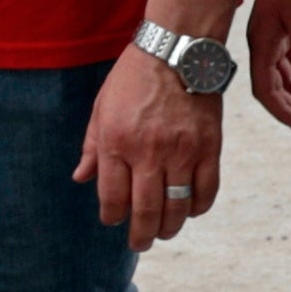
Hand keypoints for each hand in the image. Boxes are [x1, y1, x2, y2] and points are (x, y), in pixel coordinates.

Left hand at [77, 47, 221, 246]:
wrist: (178, 49)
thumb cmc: (134, 77)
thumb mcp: (102, 107)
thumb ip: (92, 146)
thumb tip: (81, 178)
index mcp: (117, 143)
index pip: (113, 199)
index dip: (112, 217)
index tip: (113, 220)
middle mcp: (149, 153)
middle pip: (146, 212)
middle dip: (141, 236)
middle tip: (140, 243)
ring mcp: (182, 152)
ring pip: (177, 208)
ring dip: (169, 228)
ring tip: (164, 231)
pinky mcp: (209, 148)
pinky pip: (206, 192)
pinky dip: (197, 207)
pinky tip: (189, 209)